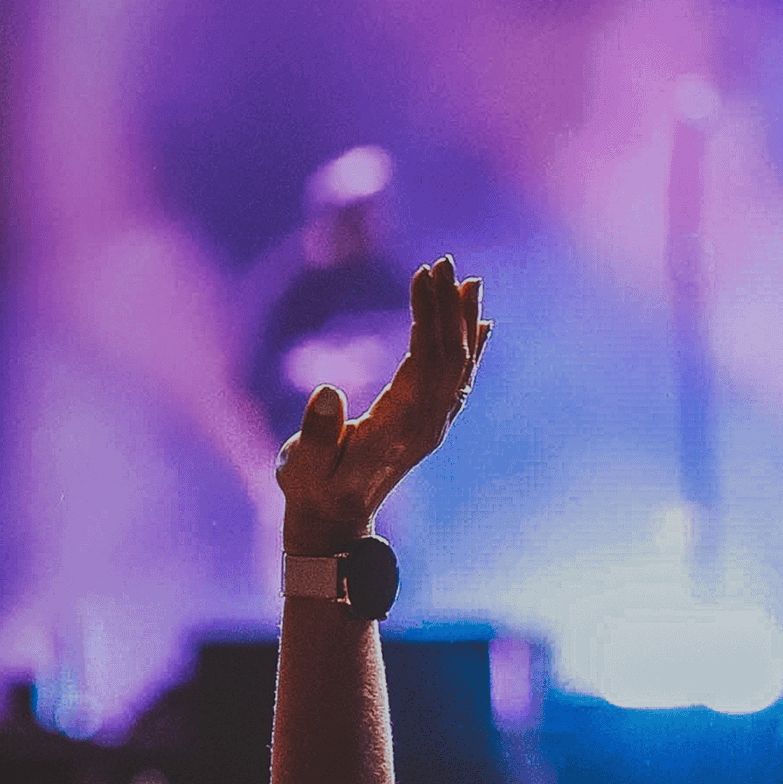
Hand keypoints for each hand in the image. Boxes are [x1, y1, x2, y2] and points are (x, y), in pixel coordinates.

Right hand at [277, 256, 485, 551]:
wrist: (334, 521)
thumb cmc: (312, 489)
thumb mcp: (304, 466)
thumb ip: (317, 433)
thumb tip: (328, 388)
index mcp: (401, 427)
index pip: (426, 360)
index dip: (428, 316)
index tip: (424, 275)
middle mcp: (428, 424)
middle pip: (449, 357)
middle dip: (448, 307)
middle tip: (445, 262)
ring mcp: (432, 425)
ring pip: (458, 366)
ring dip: (462, 322)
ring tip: (468, 281)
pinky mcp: (428, 424)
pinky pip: (457, 379)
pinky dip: (469, 349)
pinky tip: (478, 326)